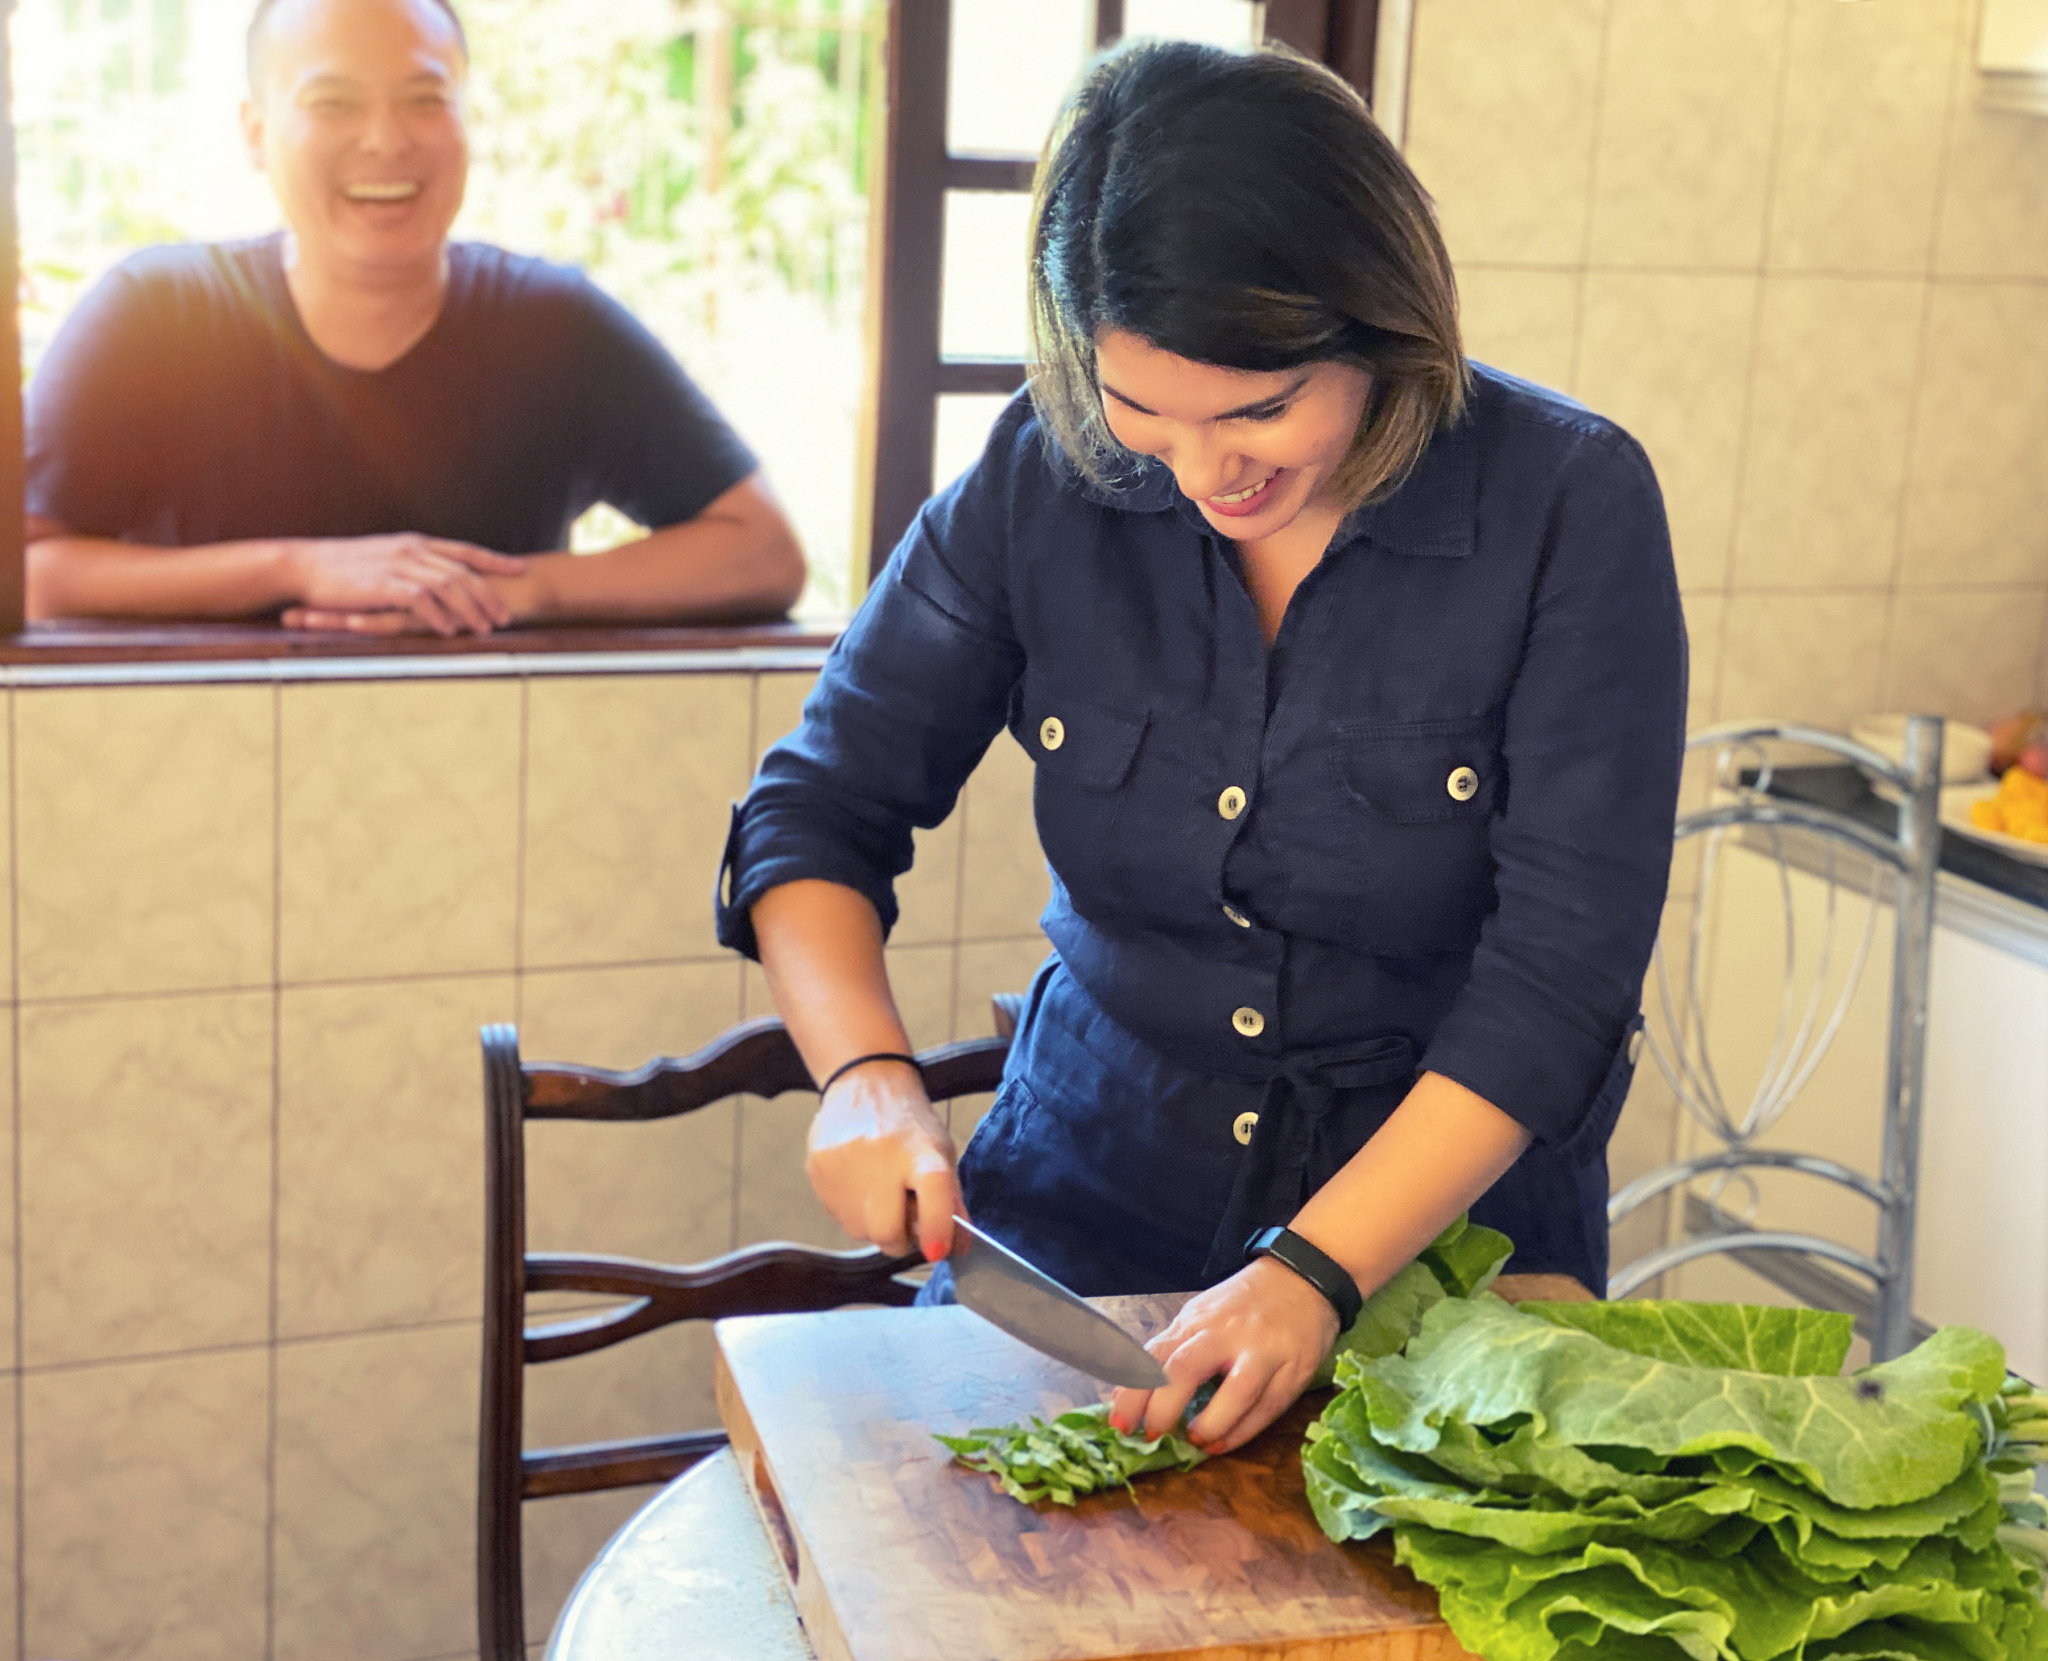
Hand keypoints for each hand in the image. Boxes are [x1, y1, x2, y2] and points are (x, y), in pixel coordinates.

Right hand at [281, 534, 525, 635]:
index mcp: (415, 543)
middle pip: (464, 572)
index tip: (521, 568)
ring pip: (449, 586)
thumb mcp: (385, 558)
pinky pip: (421, 601)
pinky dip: (439, 617)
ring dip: (471, 609)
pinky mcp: (383, 585)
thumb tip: (435, 577)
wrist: (305, 565)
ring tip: (485, 629)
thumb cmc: (343, 567)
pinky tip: (450, 631)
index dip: (495, 560)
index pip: (465, 550)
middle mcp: (412, 551)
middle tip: (506, 616)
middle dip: (490, 594)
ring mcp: (398, 566)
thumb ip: (412, 565)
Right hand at [805, 1060, 962, 1260]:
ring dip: (874, 1225)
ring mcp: (844, 1163)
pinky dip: (854, 1211)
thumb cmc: (908, 1122)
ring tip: (881, 1194)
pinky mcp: (818, 1168)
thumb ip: (952, 1202)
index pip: (934, 1193)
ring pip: (860, 1230)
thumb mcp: (940, 1153)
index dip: (936, 1228)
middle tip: (905, 1222)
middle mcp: (881, 1155)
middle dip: (899, 1240)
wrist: (864, 1082)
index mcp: (920, 1150)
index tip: (937, 1250)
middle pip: (886, 1230)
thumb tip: (958, 1249)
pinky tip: (860, 1184)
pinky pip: (837, 1216)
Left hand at [1108, 1256, 1339, 1455]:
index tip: (1119, 1424)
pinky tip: (1222, 1443)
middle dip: (1164, 1408)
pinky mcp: (1293, 1369)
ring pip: (1236, 1392)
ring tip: (1194, 1442)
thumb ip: (1171, 1350)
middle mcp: (1225, 1333)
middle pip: (1186, 1369)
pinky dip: (1241, 1431)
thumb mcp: (1202, 1316)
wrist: (1303, 1277)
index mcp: (1196, 1321)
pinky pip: (1266, 1407)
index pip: (1155, 1356)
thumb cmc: (1244, 1304)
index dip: (1133, 1393)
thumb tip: (1130, 1390)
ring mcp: (1262, 1351)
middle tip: (1153, 1436)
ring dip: (1211, 1424)